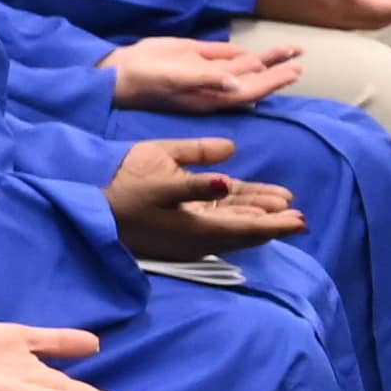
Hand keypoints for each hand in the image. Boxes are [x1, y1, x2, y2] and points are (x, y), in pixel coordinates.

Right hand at [104, 34, 297, 110]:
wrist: (120, 73)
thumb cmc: (147, 80)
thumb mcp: (177, 79)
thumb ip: (208, 79)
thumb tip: (238, 83)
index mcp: (213, 96)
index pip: (251, 89)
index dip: (274, 81)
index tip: (295, 71)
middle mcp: (214, 86)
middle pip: (253, 78)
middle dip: (277, 69)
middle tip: (301, 58)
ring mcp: (206, 74)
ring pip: (243, 66)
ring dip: (267, 59)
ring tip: (290, 49)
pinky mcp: (195, 61)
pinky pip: (226, 59)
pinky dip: (244, 56)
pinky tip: (257, 54)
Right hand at [104, 139, 301, 263]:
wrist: (89, 207)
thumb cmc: (123, 179)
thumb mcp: (158, 159)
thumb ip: (198, 158)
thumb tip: (232, 151)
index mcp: (194, 224)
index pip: (245, 226)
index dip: (273, 222)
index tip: (298, 217)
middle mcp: (196, 237)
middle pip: (244, 234)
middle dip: (272, 224)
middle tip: (301, 218)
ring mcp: (188, 239)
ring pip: (233, 232)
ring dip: (258, 223)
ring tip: (284, 212)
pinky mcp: (181, 234)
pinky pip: (218, 230)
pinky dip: (238, 221)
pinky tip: (252, 211)